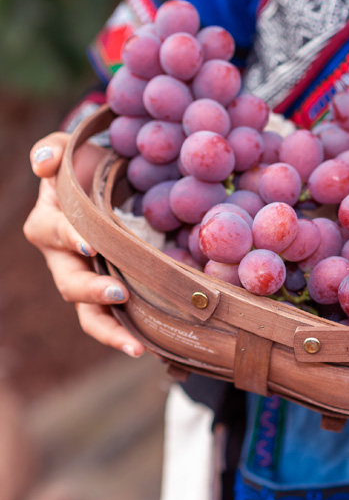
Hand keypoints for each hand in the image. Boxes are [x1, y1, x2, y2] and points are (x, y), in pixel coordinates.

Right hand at [23, 132, 144, 356]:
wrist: (110, 183)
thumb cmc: (86, 166)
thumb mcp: (71, 150)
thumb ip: (54, 150)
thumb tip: (45, 164)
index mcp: (49, 224)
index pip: (53, 232)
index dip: (69, 237)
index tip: (90, 244)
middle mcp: (64, 260)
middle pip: (70, 283)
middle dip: (92, 292)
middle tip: (119, 296)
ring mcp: (88, 281)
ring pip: (89, 314)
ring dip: (111, 331)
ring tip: (137, 345)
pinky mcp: (111, 295)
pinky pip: (114, 322)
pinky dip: (130, 336)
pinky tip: (152, 349)